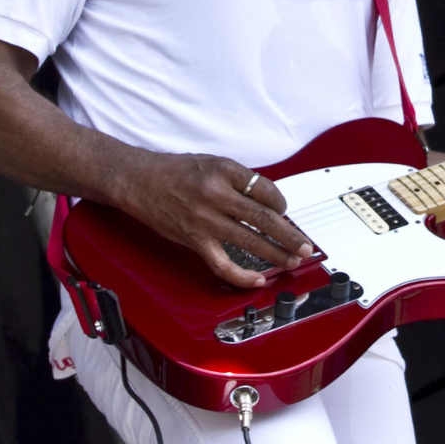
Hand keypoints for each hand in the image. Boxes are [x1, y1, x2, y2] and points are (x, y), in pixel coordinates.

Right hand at [115, 153, 314, 287]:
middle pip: (263, 218)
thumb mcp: (212, 164)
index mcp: (224, 171)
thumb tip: (267, 204)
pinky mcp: (194, 239)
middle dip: (289, 235)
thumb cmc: (175, 172)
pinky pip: (222, 263)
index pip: (266, 190)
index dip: (281, 203)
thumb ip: (238, 182)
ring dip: (275, 254)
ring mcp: (205, 219)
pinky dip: (242, 275)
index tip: (285, 211)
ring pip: (249, 241)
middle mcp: (216, 194)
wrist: (138, 180)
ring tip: (291, 260)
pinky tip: (257, 279)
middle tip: (305, 246)